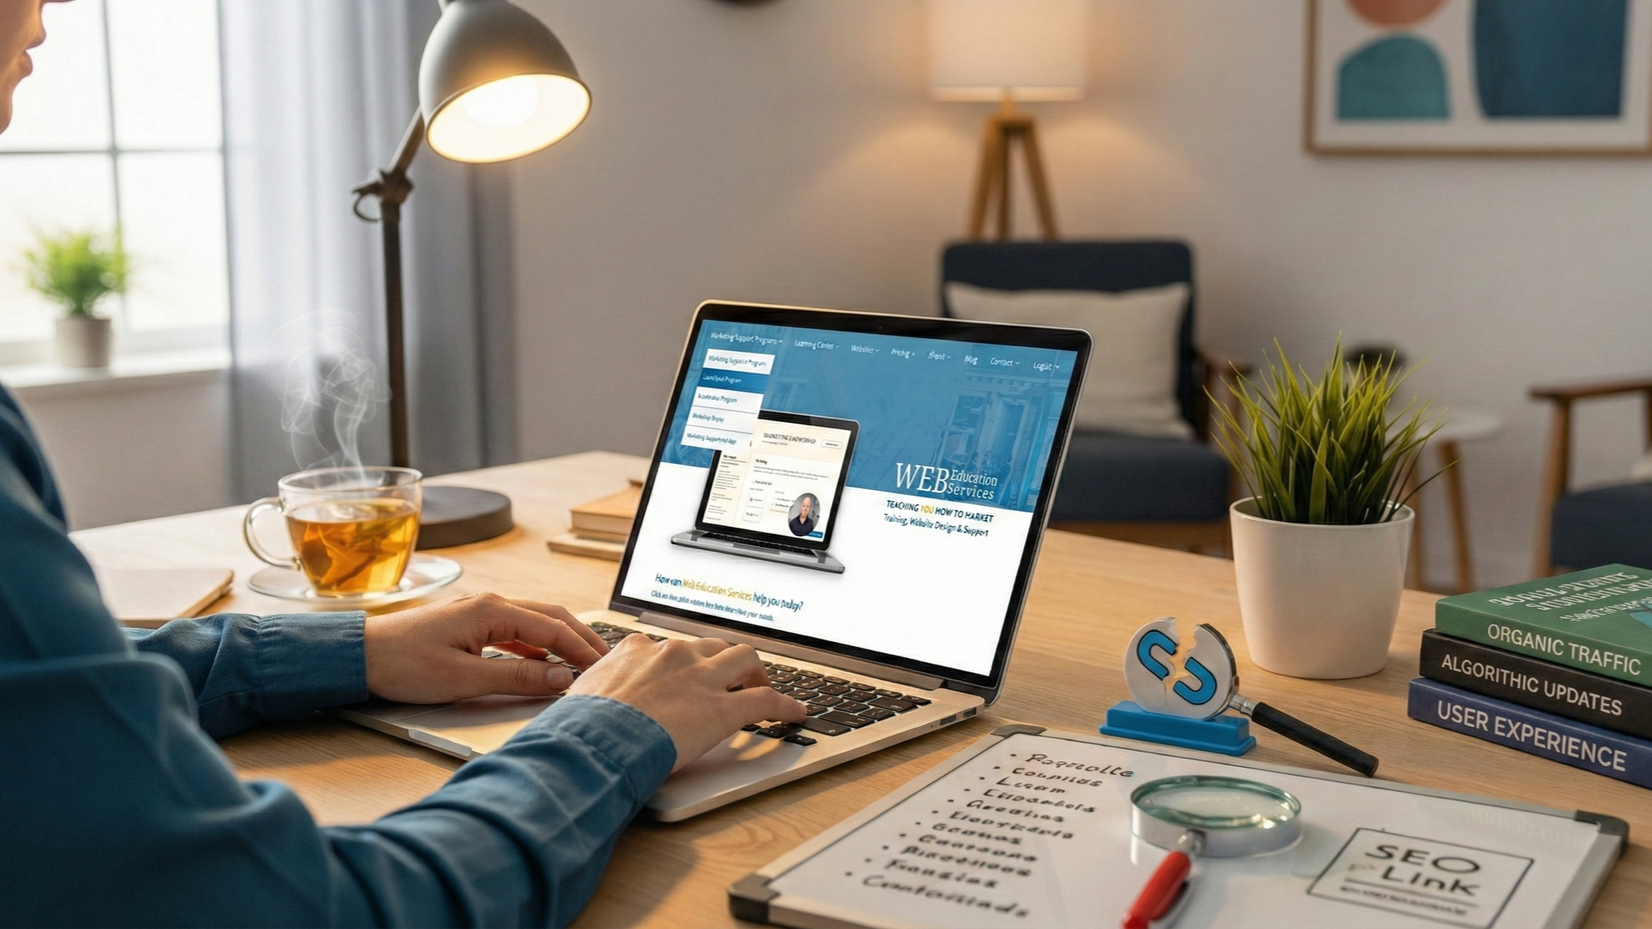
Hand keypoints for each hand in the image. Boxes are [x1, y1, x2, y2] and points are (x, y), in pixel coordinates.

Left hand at [363, 593, 608, 703]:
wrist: (359, 655)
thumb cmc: (403, 664)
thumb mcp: (464, 678)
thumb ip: (517, 678)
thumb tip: (560, 678)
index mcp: (492, 610)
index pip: (553, 628)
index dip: (582, 649)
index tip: (603, 669)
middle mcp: (490, 603)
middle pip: (551, 616)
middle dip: (582, 638)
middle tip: (606, 661)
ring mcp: (480, 611)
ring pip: (535, 621)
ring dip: (561, 640)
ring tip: (583, 661)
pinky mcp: (470, 623)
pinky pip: (516, 630)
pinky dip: (538, 645)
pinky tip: (543, 662)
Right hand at [569, 635, 805, 770]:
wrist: (593, 741)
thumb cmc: (580, 727)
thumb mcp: (581, 699)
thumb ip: (594, 695)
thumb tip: (585, 707)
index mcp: (638, 650)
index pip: (668, 648)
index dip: (682, 663)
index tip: (685, 674)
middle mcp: (674, 655)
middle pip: (711, 646)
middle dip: (723, 661)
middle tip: (728, 679)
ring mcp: (701, 678)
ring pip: (745, 659)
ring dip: (756, 673)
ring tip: (762, 688)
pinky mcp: (724, 708)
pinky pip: (766, 700)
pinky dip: (785, 705)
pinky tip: (795, 714)